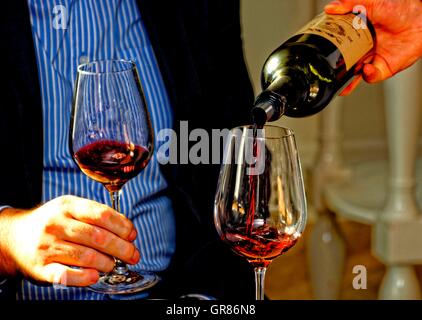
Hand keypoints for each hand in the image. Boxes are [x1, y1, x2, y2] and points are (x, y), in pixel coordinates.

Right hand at [0, 195, 139, 286]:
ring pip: (86, 256)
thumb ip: (96, 215)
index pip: (102, 214)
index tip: (132, 235)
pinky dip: (85, 277)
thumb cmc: (52, 222)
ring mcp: (47, 246)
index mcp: (68, 206)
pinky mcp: (41, 268)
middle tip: (133, 255)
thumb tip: (127, 231)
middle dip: (121, 248)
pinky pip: (66, 275)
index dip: (122, 226)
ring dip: (107, 263)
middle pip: (98, 236)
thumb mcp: (70, 208)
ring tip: (114, 264)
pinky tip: (95, 275)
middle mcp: (56, 224)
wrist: (14, 237)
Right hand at [325, 0, 421, 94]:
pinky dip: (367, 75)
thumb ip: (351, 4)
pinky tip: (366, 68)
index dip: (329, 49)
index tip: (320, 52)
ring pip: (353, 75)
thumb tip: (330, 8)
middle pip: (342, 62)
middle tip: (326, 71)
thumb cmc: (402, 7)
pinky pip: (371, 76)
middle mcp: (363, 48)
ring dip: (345, 82)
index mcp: (356, 33)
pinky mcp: (384, 68)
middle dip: (333, 71)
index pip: (338, 43)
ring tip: (339, 82)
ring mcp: (372, 59)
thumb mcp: (372, 2)